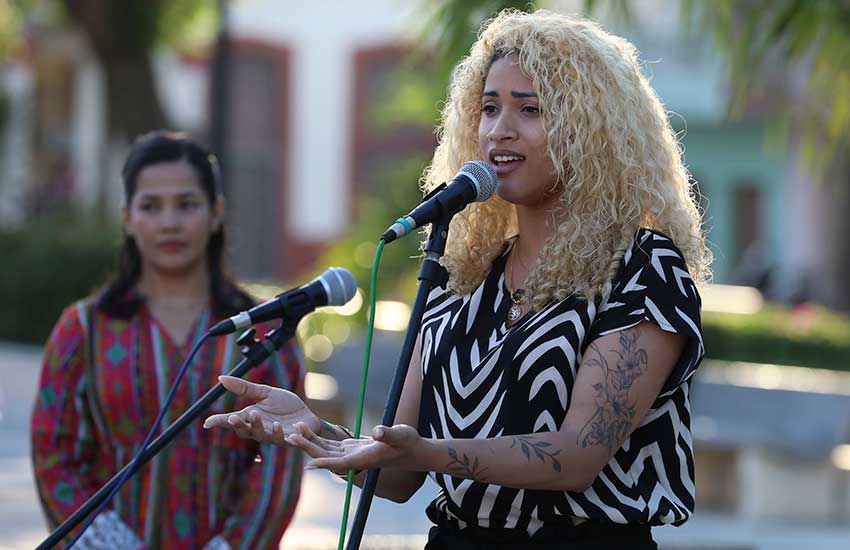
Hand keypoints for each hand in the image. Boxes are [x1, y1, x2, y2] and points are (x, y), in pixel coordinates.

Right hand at [202, 375, 319, 445]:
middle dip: (240, 425)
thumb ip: (245, 388)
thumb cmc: (285, 406)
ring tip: (262, 416)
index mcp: (252, 418)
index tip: (207, 423)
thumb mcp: (265, 393)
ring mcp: (275, 436)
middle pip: (246, 431)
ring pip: (265, 436)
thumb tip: (221, 378)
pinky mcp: (291, 440)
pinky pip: (288, 440)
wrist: (307, 416)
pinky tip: (293, 430)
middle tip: (234, 417)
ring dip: (262, 427)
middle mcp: (261, 430)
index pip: (232, 421)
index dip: (220, 422)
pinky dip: (289, 436)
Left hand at [286, 422, 421, 473]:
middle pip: (326, 456)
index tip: (307, 465)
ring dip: (311, 442)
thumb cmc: (409, 443)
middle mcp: (355, 459)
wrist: (414, 451)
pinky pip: (332, 445)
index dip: (324, 464)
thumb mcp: (401, 435)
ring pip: (326, 450)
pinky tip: (310, 431)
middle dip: (308, 447)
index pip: (340, 464)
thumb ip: (389, 434)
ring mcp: (353, 454)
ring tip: (296, 429)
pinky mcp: (353, 448)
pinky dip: (320, 439)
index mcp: (364, 459)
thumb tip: (378, 432)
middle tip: (290, 436)